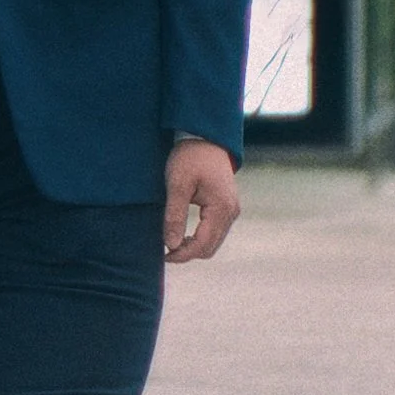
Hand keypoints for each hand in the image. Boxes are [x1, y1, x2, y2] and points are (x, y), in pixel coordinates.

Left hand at [164, 138, 238, 262]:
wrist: (205, 138)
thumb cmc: (189, 158)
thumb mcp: (177, 184)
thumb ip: (175, 215)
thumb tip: (171, 244)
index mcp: (221, 208)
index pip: (202, 244)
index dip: (182, 254)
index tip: (163, 255)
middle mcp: (231, 213)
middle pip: (210, 248)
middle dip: (188, 253)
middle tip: (164, 250)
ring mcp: (231, 211)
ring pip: (213, 242)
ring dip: (194, 247)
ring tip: (171, 242)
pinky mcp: (227, 208)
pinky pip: (215, 232)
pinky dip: (200, 238)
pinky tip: (183, 234)